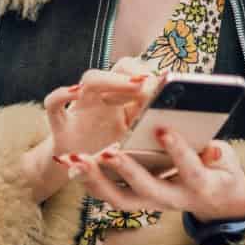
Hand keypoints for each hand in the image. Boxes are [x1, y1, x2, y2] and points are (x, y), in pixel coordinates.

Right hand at [18, 65, 159, 202]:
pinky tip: (74, 92)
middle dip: (134, 74)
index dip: (149, 76)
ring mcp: (81, 109)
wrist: (77, 174)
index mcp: (125, 102)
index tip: (165, 85)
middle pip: (117, 70)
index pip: (137, 74)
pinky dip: (61, 95)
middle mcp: (104, 98)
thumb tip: (190, 136)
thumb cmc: (110, 159)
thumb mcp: (135, 148)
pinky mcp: (60, 125)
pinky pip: (53, 104)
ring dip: (109, 79)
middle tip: (148, 84)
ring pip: (90, 80)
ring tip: (130, 86)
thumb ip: (153, 135)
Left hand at [65, 128, 244, 222]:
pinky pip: (110, 195)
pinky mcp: (136, 200)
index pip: (190, 170)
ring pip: (121, 199)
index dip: (178, 152)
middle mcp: (173, 200)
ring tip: (76, 160)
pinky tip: (72, 164)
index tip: (165, 130)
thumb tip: (210, 145)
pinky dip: (90, 181)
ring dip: (96, 180)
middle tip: (108, 152)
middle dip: (127, 171)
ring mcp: (152, 203)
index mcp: (200, 186)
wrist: (217, 202)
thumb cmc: (219, 171)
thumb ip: (216, 153)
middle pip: (147, 190)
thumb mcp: (226, 161)